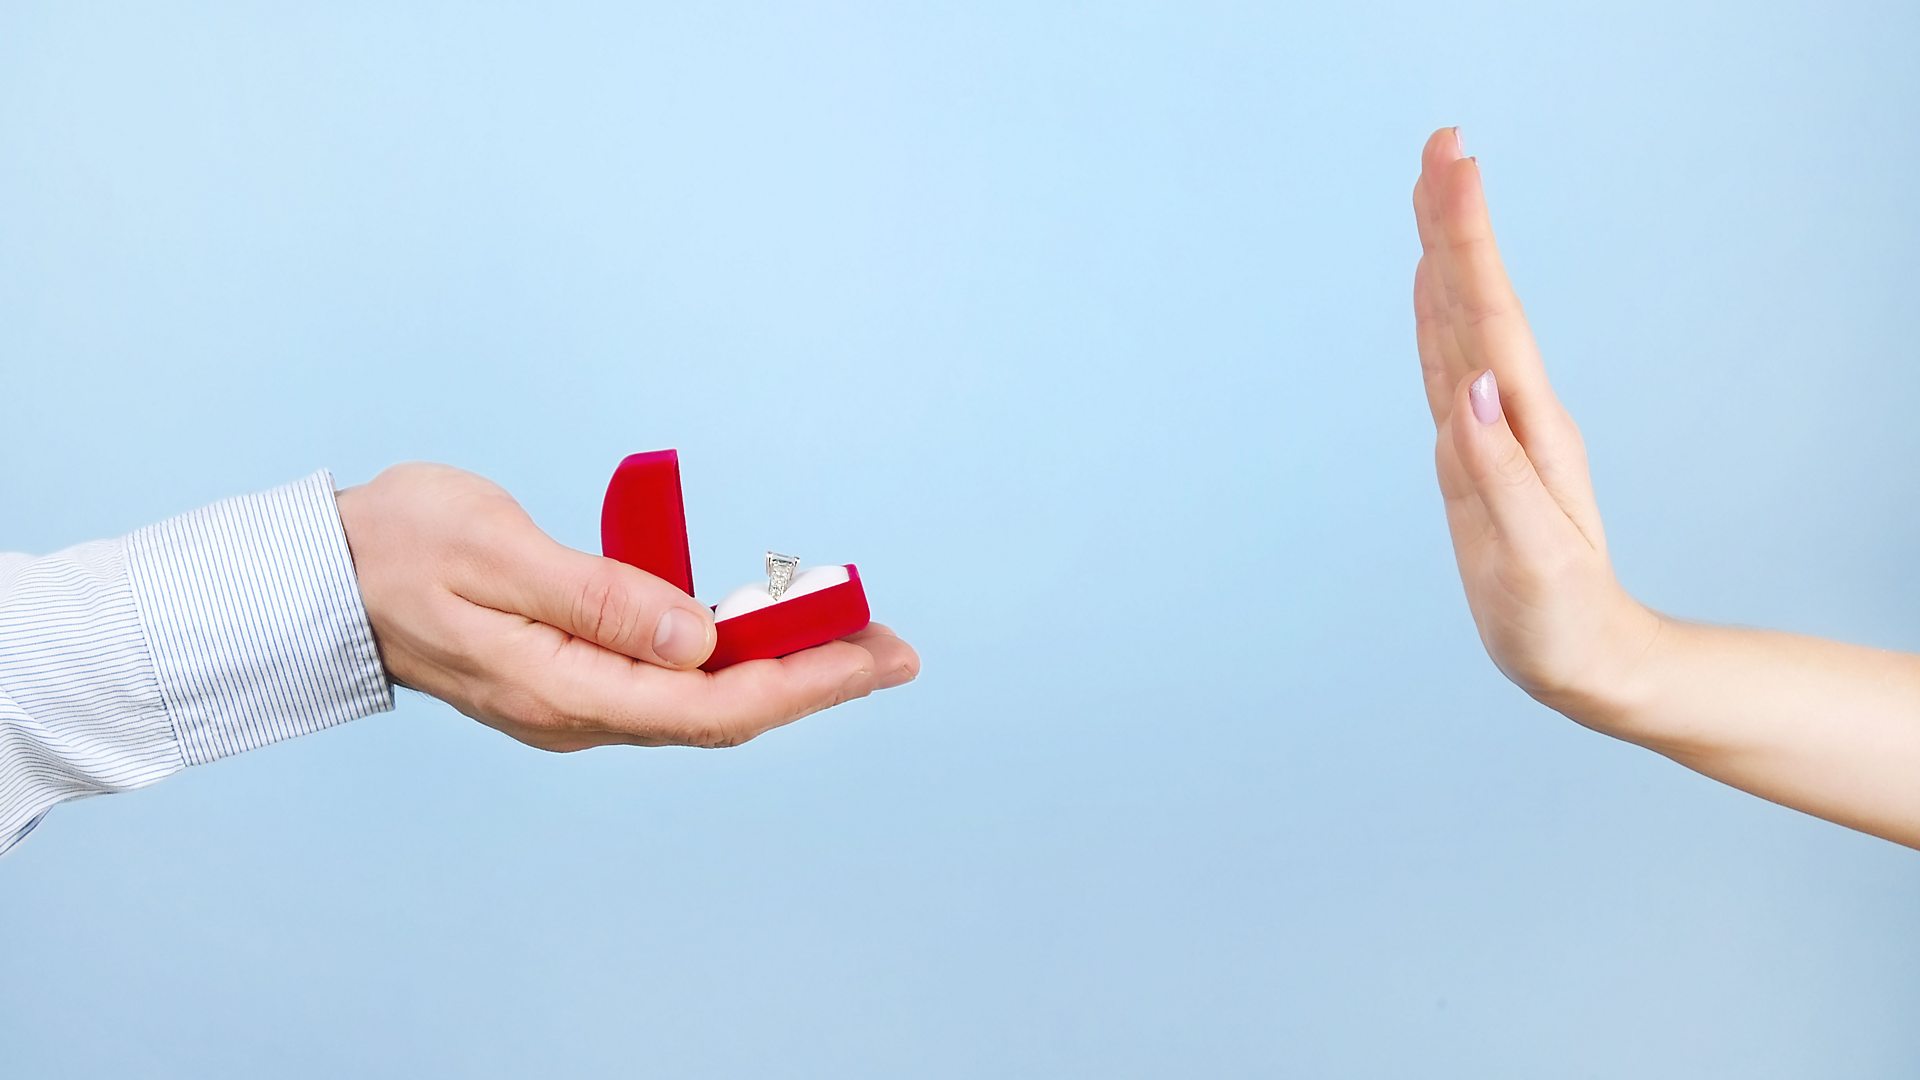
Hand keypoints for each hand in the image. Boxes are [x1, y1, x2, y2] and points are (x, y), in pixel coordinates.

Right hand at [333, 463, 918, 750]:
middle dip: (816, 679)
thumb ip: (599, 597)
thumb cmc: (400, 548)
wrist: (325, 578)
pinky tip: (770, 629)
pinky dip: (733, 656)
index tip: (875, 655)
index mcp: (564, 691)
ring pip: (704, 701)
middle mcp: (580, 714)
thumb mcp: (496, 552)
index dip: (803, 683)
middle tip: (896, 647)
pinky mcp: (576, 680)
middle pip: (724, 713)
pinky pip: (673, 682)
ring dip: (782, 668)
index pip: (713, 707)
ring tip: (854, 631)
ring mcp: (578, 702)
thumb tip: (700, 640)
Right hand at [1411, 128, 1659, 725]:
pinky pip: (1449, 364)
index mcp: (1524, 430)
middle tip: (1440, 145)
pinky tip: (1429, 285)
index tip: (1452, 167)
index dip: (1466, 239)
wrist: (1585, 658)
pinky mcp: (1475, 451)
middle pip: (1476, 300)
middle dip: (1456, 221)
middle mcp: (1511, 415)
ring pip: (1461, 322)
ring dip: (1448, 253)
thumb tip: (1467, 388)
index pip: (1489, 316)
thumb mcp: (1531, 557)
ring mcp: (1494, 430)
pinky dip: (1437, 314)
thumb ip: (1498, 472)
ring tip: (1433, 190)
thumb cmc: (1558, 619)